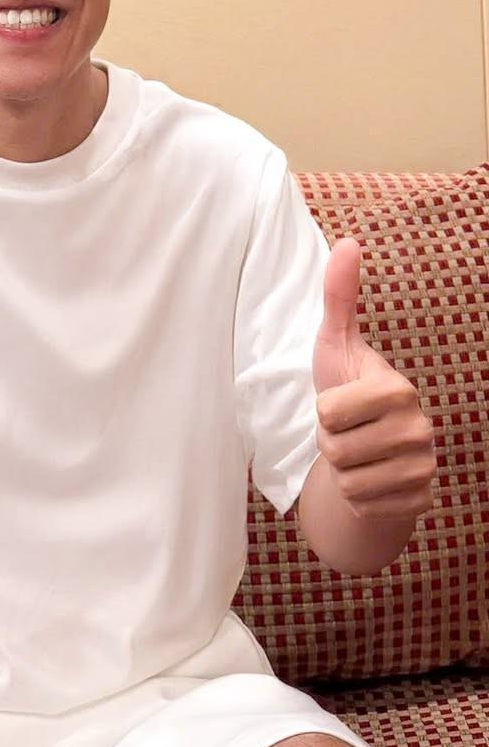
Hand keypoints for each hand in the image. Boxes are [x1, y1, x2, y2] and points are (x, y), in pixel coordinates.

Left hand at [312, 237, 435, 521]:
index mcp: (399, 389)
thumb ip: (339, 296)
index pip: (330, 412)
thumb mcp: (336, 345)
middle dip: (329, 443)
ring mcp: (423, 468)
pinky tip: (370, 479)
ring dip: (341, 470)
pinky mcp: (417, 503)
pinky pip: (362, 504)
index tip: (341, 403)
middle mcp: (420, 429)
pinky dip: (356, 496)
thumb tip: (347, 242)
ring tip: (357, 453)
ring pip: (347, 480)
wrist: (366, 451)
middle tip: (347, 432)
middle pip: (336, 449)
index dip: (323, 411)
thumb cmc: (346, 392)